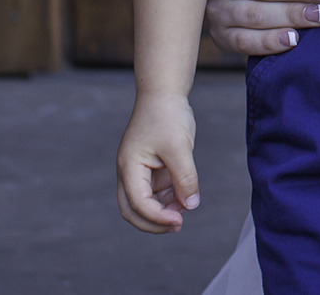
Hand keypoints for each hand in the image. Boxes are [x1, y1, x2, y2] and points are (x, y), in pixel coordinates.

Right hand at [116, 92, 200, 233]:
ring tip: (187, 204)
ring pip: (146, 203)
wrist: (164, 93)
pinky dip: (170, 197)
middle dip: (154, 222)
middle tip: (178, 225)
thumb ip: (185, 178)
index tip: (179, 221)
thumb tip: (190, 206)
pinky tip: (185, 195)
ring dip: (165, 209)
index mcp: (129, 167)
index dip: (158, 217)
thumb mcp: (179, 147)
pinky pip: (157, 191)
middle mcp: (129, 172)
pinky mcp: (151, 168)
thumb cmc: (166, 116)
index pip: (138, 203)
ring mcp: (139, 171)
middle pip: (133, 210)